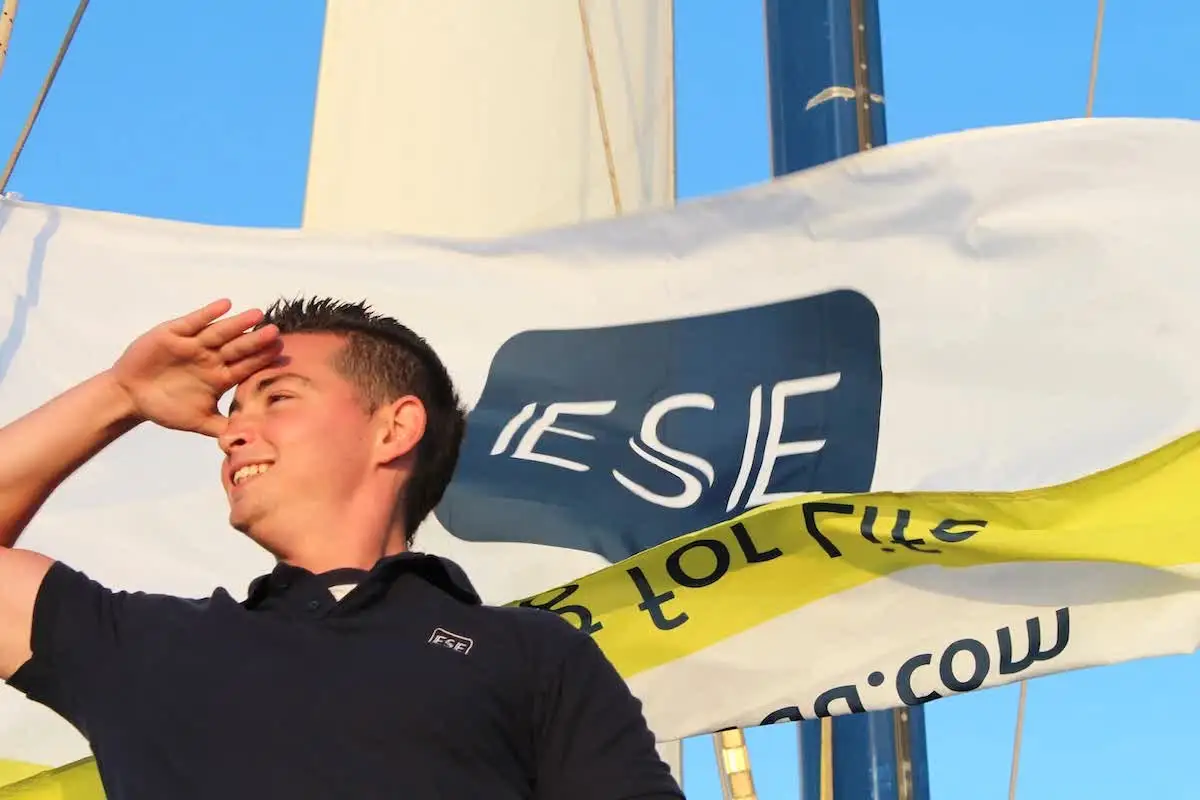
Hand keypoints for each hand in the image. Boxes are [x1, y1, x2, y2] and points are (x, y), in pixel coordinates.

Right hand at [108, 299, 281, 436]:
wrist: (131, 396)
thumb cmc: (165, 408)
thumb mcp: (197, 421)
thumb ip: (222, 428)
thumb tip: (247, 442)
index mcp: (220, 377)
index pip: (247, 367)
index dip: (263, 360)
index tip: (283, 354)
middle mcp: (211, 358)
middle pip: (238, 348)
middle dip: (256, 341)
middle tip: (276, 332)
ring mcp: (194, 344)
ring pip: (220, 333)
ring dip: (238, 323)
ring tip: (257, 314)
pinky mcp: (174, 333)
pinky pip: (195, 322)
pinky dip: (209, 314)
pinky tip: (226, 305)